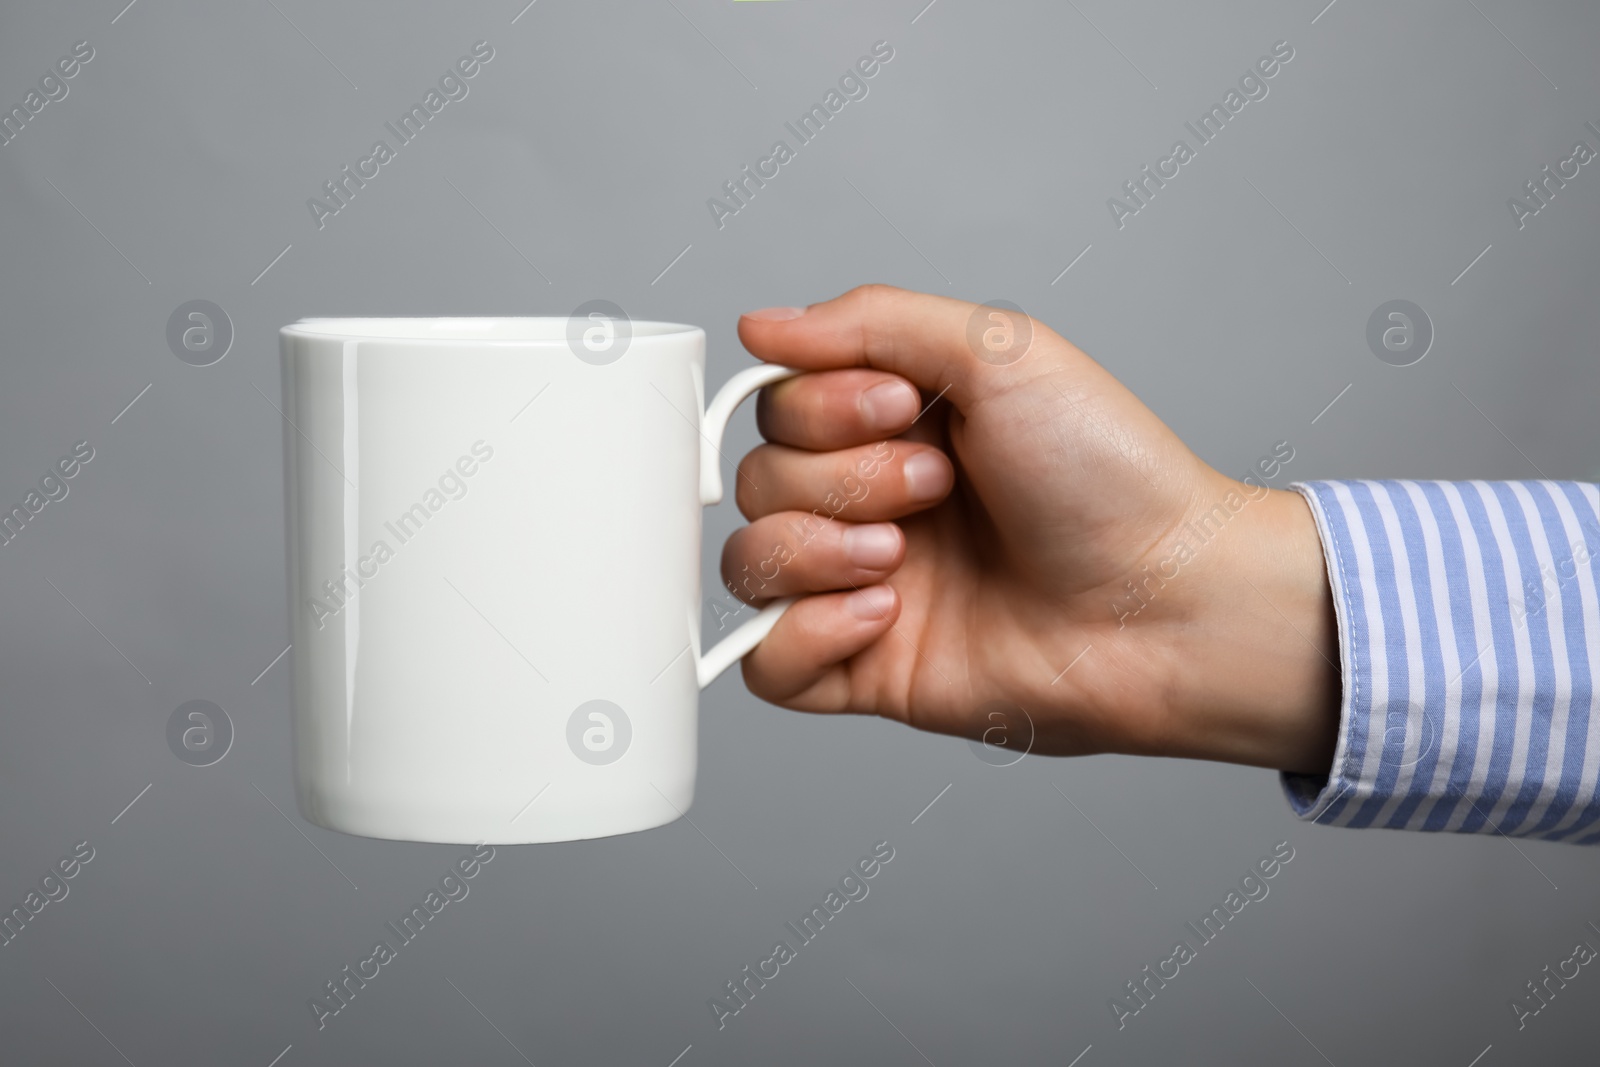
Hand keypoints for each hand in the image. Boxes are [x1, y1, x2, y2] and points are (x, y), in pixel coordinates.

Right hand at [724, 285, 1340, 773]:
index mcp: (896, 424)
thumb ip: (871, 320)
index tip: (907, 410)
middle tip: (935, 489)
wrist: (1167, 604)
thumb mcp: (1000, 351)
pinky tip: (880, 616)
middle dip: (838, 479)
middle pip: (758, 480)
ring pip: (748, 564)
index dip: (820, 408)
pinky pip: (766, 663)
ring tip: (900, 560)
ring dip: (813, 551)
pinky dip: (801, 636)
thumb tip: (760, 323)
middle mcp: (872, 502)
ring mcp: (865, 587)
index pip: (779, 404)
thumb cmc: (1110, 478)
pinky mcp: (869, 669)